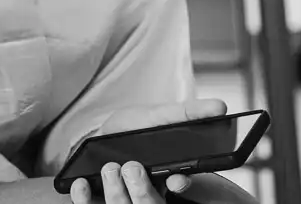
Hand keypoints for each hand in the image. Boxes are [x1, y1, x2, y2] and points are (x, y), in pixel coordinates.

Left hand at [69, 99, 227, 202]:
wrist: (94, 138)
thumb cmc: (130, 129)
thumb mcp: (158, 115)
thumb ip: (186, 113)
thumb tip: (220, 107)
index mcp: (168, 180)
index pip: (179, 190)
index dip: (180, 187)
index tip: (177, 180)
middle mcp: (148, 196)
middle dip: (142, 192)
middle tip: (132, 168)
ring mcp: (124, 202)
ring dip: (117, 195)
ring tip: (109, 170)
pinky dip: (85, 200)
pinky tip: (80, 185)